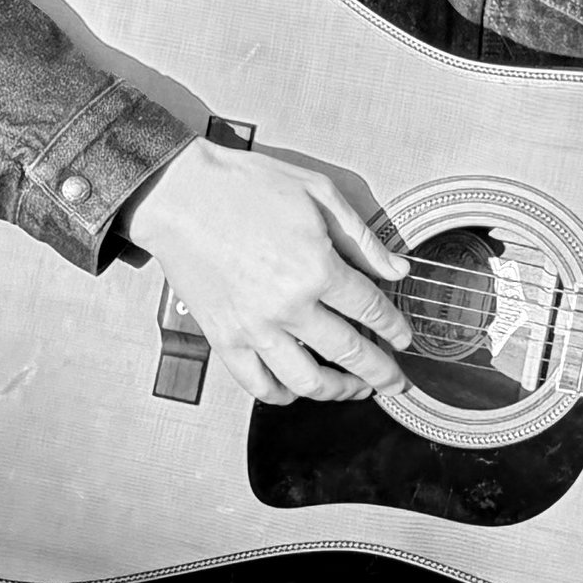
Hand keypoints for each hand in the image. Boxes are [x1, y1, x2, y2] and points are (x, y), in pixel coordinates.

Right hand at [122, 140, 410, 404]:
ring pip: (308, 381)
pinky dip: (283, 395)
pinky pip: (258, 383)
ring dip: (340, 391)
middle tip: (395, 381)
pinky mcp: (223, 338)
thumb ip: (361, 238)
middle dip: (382, 372)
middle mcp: (289, 306)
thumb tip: (398, 270)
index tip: (403, 338)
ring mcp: (254, 328)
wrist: (179, 194)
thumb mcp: (317, 193)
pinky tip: (298, 389)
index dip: (394, 328)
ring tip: (355, 389)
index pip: (371, 310)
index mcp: (317, 268)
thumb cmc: (245, 186)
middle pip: (350, 353)